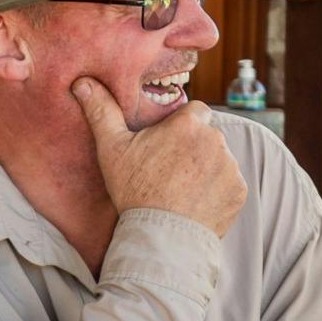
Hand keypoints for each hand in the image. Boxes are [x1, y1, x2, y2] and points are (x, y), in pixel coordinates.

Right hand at [72, 77, 246, 236]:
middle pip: (208, 136)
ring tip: (183, 191)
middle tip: (171, 172)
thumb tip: (82, 82)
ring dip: (207, 170)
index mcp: (188, 124)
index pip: (195, 111)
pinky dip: (218, 192)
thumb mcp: (112, 150)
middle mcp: (215, 140)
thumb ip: (102, 112)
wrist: (160, 237)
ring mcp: (230, 166)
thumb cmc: (134, 191)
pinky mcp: (239, 191)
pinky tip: (197, 204)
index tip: (168, 145)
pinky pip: (230, 184)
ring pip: (220, 160)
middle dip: (195, 148)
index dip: (182, 127)